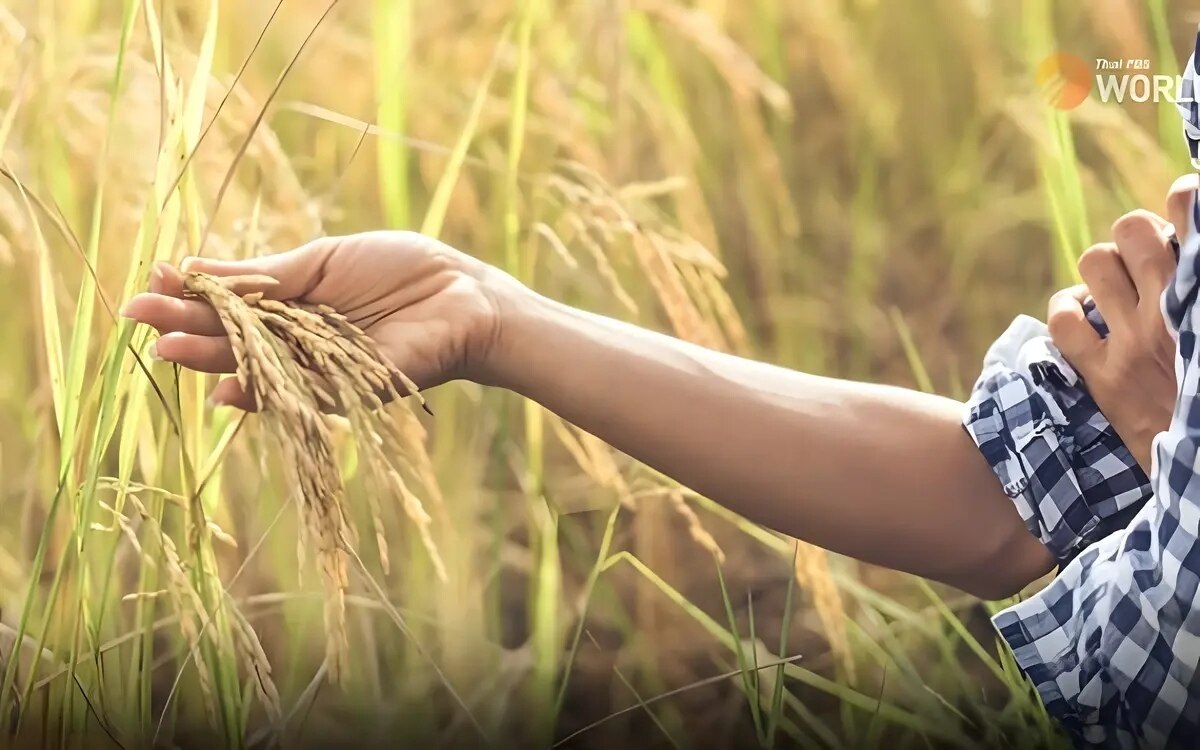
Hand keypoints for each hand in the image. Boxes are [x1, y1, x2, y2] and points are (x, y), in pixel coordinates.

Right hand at [122, 231, 524, 408]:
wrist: (462, 294)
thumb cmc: (400, 269)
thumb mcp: (322, 262)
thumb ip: (265, 276)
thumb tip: (197, 270)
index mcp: (290, 305)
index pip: (229, 303)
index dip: (191, 294)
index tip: (150, 281)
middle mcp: (297, 341)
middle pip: (233, 338)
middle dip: (185, 325)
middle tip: (136, 317)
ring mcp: (319, 368)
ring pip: (258, 367)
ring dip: (212, 358)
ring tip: (168, 346)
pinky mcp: (347, 391)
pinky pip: (300, 394)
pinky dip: (265, 391)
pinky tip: (226, 385)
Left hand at [1046, 177, 1194, 472]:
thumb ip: (1199, 288)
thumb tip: (1189, 243)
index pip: (1191, 205)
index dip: (1186, 198)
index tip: (1187, 212)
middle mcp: (1172, 309)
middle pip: (1132, 228)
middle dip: (1140, 236)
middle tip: (1152, 261)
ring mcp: (1133, 340)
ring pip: (1094, 262)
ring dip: (1105, 269)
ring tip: (1121, 290)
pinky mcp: (1103, 375)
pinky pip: (1063, 319)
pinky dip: (1068, 311)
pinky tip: (1086, 319)